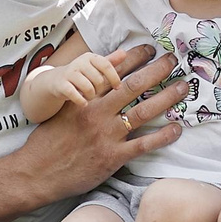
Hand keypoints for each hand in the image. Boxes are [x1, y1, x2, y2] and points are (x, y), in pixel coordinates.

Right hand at [9, 45, 187, 197]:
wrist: (37, 172)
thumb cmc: (49, 141)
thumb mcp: (63, 110)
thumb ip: (83, 93)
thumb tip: (101, 77)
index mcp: (85, 99)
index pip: (113, 71)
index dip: (135, 58)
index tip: (150, 49)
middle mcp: (97, 113)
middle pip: (133, 86)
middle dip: (157, 71)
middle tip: (174, 61)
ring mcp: (106, 135)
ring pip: (143, 111)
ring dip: (166, 98)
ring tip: (184, 88)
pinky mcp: (112, 157)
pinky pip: (143, 144)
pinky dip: (163, 136)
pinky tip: (177, 128)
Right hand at [47, 50, 123, 107]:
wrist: (55, 81)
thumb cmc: (80, 75)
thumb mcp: (95, 67)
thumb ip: (110, 61)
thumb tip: (124, 53)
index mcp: (90, 57)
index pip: (106, 66)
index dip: (114, 78)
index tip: (118, 87)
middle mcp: (79, 63)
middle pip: (98, 79)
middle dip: (99, 90)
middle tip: (95, 92)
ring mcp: (69, 73)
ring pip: (88, 88)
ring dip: (91, 96)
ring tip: (88, 96)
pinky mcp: (61, 84)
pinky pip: (75, 94)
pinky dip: (81, 101)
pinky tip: (83, 103)